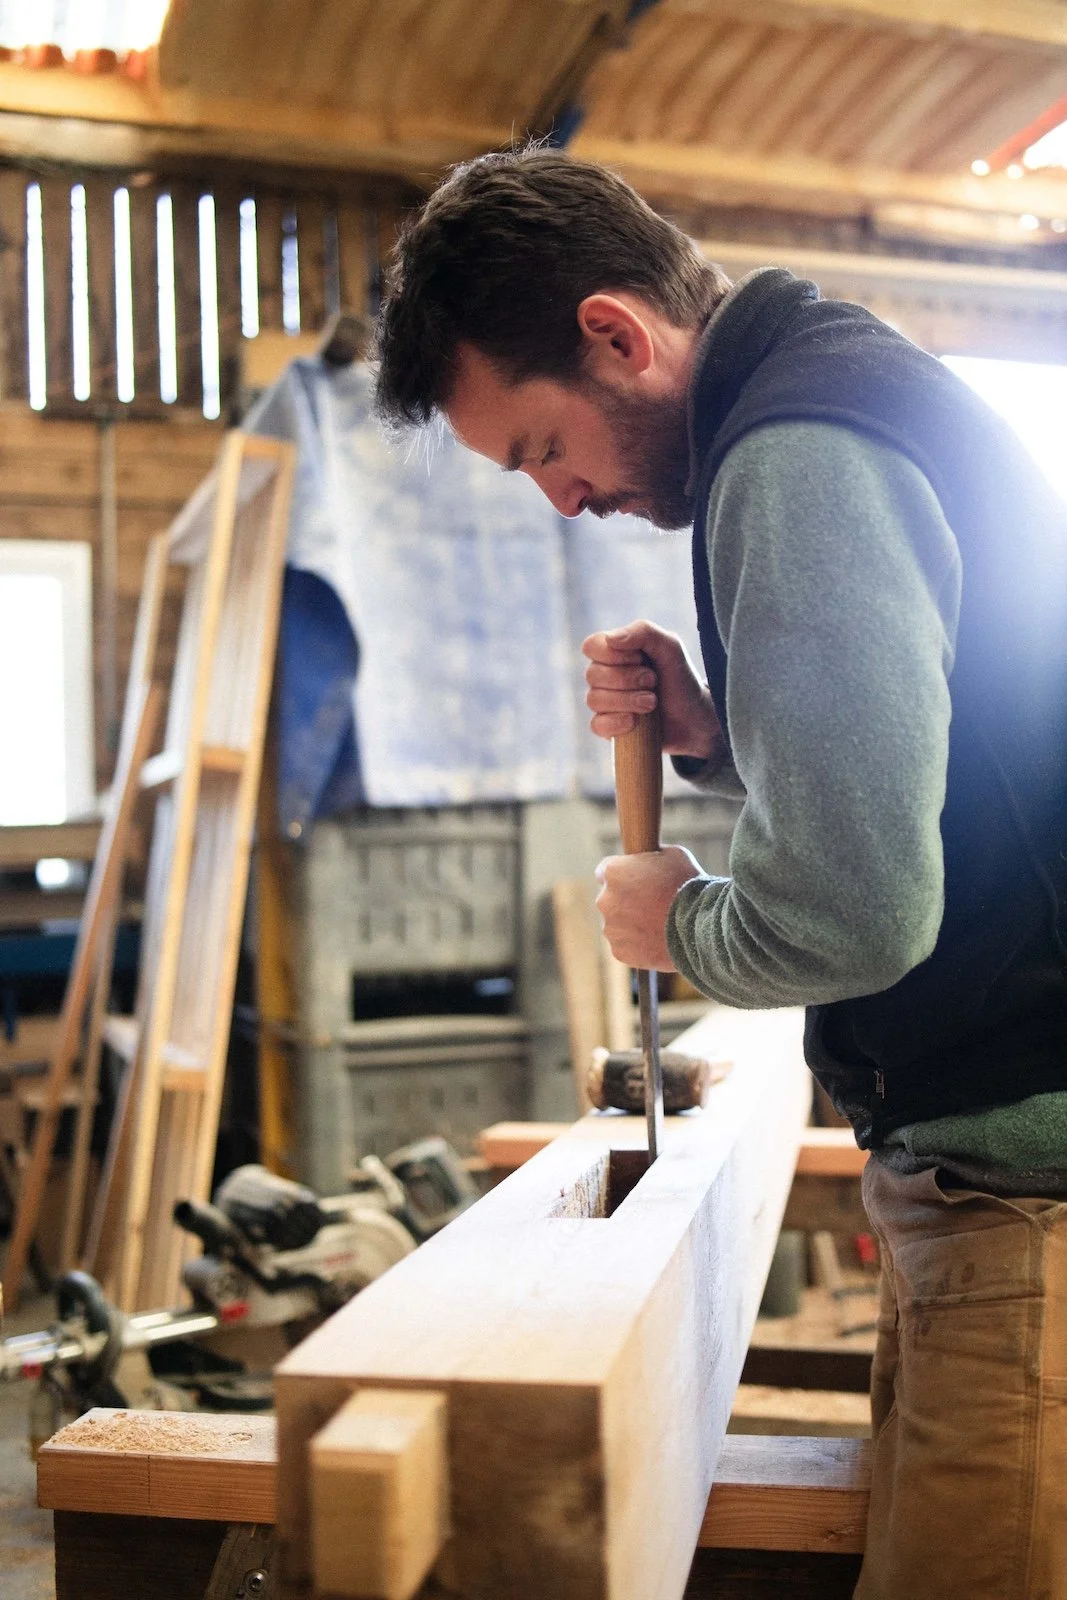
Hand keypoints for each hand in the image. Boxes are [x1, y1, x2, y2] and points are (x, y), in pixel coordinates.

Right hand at [582, 620, 722, 760]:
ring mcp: (605, 703)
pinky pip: (597, 725)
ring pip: (594, 700)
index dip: (613, 654)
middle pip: (593, 674)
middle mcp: (605, 676)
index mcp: (615, 653)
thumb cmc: (680, 678)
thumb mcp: (670, 647)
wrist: (695, 717)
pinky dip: (616, 723)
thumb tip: (610, 639)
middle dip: (627, 679)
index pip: (591, 646)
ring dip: (627, 701)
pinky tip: (634, 722)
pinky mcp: (609, 728)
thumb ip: (643, 632)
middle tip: (653, 682)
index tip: (640, 658)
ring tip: (652, 703)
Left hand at [595, 846, 703, 969]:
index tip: (634, 881)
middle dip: (625, 900)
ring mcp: (611, 928)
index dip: (622, 876)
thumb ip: (650, 857)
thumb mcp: (672, 855)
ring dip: (630, 923)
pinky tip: (656, 939)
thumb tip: (648, 859)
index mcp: (613, 872)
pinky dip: (637, 944)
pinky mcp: (620, 952)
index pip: (604, 872)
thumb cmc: (689, 885)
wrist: (701, 926)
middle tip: (651, 904)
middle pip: (610, 899)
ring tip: (657, 924)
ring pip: (616, 924)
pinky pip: (625, 945)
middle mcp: (605, 900)